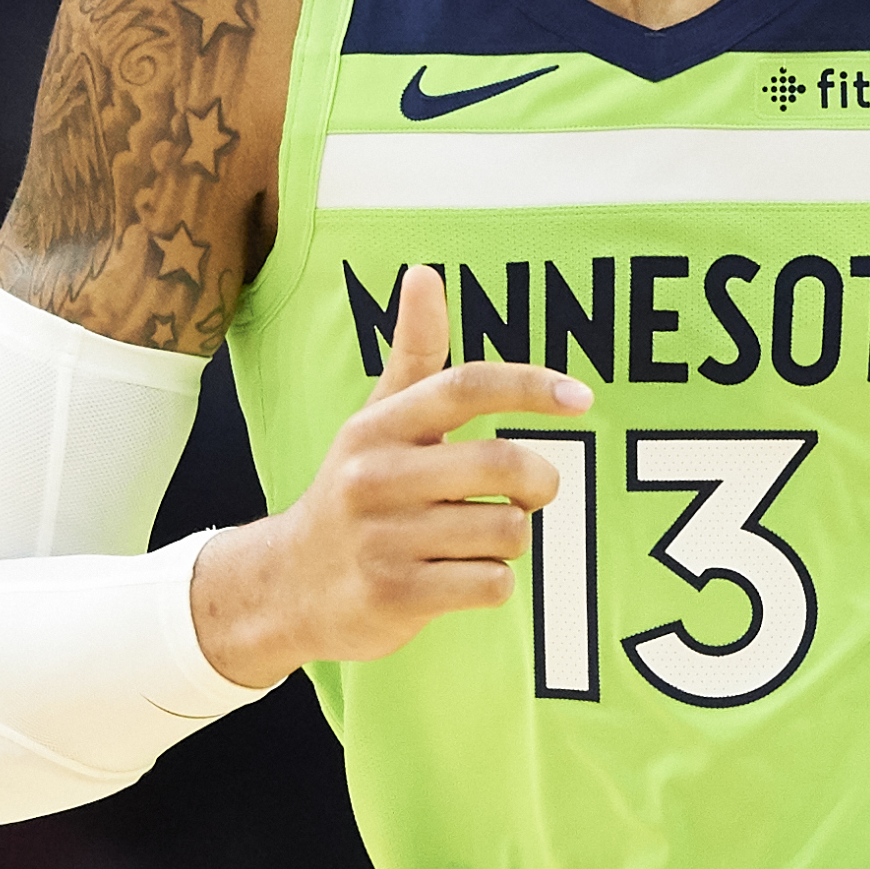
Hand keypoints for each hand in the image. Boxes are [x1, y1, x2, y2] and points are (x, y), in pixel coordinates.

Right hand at [194, 267, 591, 685]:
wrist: (287, 584)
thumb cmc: (357, 492)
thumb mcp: (377, 421)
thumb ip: (415, 354)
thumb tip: (424, 273)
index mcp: (381, 426)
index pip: (465, 387)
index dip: (530, 386)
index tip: (582, 397)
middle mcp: (377, 476)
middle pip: (503, 464)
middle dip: (540, 481)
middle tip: (533, 491)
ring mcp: (383, 539)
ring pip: (507, 530)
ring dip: (511, 539)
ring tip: (477, 541)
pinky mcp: (394, 595)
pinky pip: (491, 583)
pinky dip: (494, 582)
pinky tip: (461, 577)